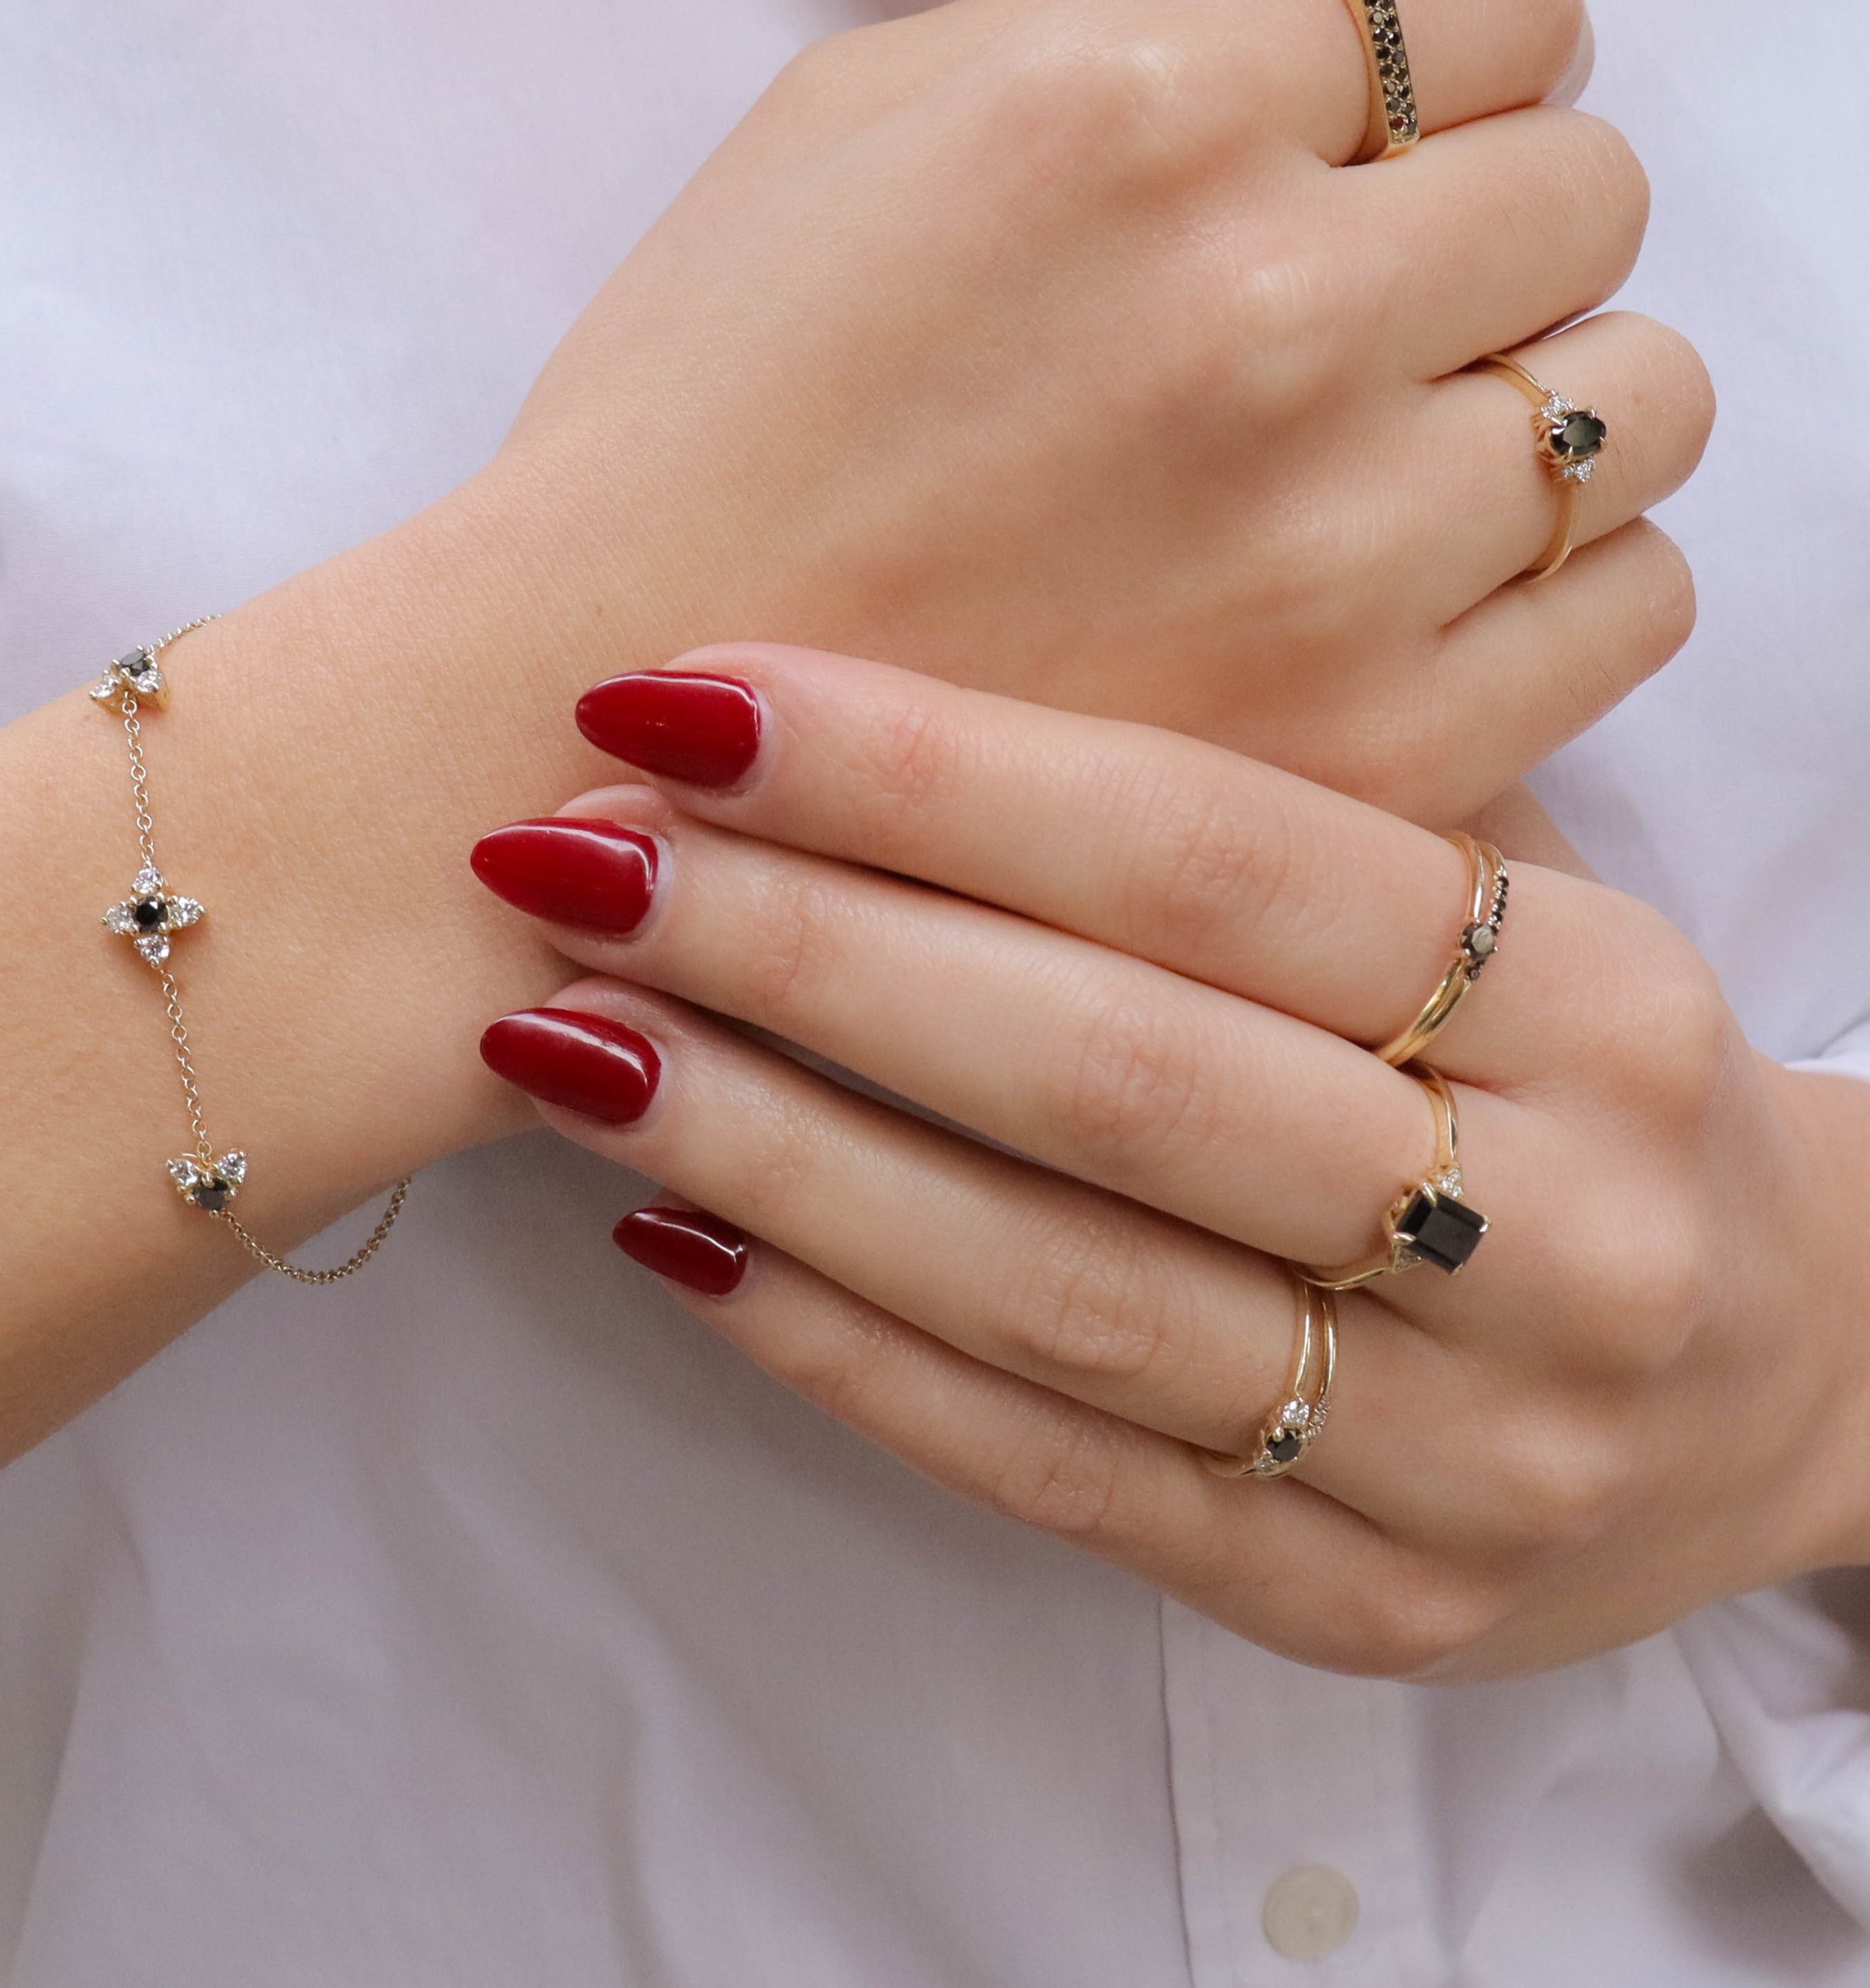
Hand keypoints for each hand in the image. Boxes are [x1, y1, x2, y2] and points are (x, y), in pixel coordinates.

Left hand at [468, 648, 1869, 1675]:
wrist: (1798, 1376)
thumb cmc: (1567, 1081)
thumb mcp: (1500, 907)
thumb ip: (1271, 815)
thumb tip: (880, 703)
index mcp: (1600, 1005)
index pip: (1211, 859)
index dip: (928, 773)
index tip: (689, 697)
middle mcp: (1558, 1237)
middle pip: (1111, 1073)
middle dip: (805, 951)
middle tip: (570, 853)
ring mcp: (1463, 1453)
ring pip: (1052, 1288)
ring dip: (769, 1148)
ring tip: (557, 1035)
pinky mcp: (1356, 1606)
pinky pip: (1050, 1469)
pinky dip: (836, 1345)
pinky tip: (665, 1228)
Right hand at [475, 0, 1706, 824]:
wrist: (576, 715)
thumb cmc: (702, 413)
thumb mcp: (851, 119)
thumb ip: (1124, 29)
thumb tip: (1323, 41)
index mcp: (1131, 103)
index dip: (1440, 59)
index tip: (1369, 135)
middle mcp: (1266, 306)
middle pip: (1587, 186)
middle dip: (1478, 227)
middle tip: (1340, 309)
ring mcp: (1336, 546)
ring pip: (1637, 400)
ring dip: (1531, 404)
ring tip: (1377, 458)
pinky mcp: (1372, 746)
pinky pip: (1626, 599)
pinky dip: (1553, 577)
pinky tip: (1404, 587)